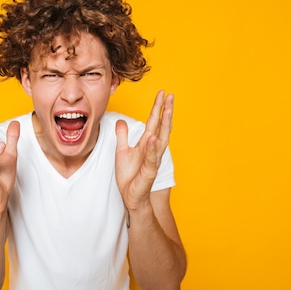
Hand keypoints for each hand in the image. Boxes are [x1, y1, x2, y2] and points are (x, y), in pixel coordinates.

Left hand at [115, 91, 172, 210]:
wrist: (130, 196)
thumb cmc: (129, 175)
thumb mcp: (121, 151)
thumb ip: (122, 136)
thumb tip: (120, 121)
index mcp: (147, 143)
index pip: (154, 122)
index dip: (158, 107)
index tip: (162, 93)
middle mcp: (153, 149)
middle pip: (162, 127)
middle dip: (166, 111)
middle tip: (170, 96)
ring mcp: (153, 160)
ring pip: (160, 139)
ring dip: (164, 125)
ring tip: (166, 110)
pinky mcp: (149, 171)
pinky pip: (151, 158)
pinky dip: (151, 147)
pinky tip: (152, 137)